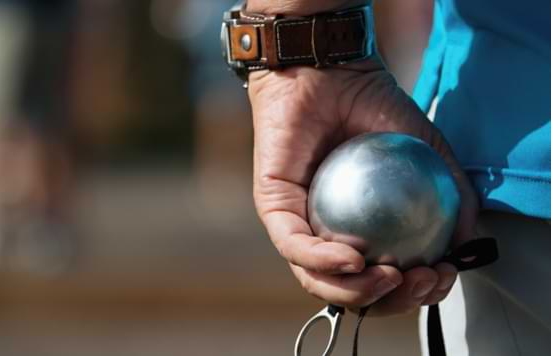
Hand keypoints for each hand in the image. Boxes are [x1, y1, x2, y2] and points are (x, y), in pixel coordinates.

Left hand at [248, 54, 477, 314]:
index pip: (383, 277)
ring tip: (390, 277)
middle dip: (388, 301)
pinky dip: (324, 260)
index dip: (413, 291)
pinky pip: (295, 246)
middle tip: (418, 282)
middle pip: (350, 290)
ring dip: (356, 292)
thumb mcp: (429, 153)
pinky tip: (354, 259)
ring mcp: (298, 223)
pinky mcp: (273, 208)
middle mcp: (326, 233)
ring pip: (318, 280)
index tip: (440, 276)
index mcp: (360, 228)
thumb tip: (463, 247)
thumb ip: (451, 196)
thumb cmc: (374, 106)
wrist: (332, 70)